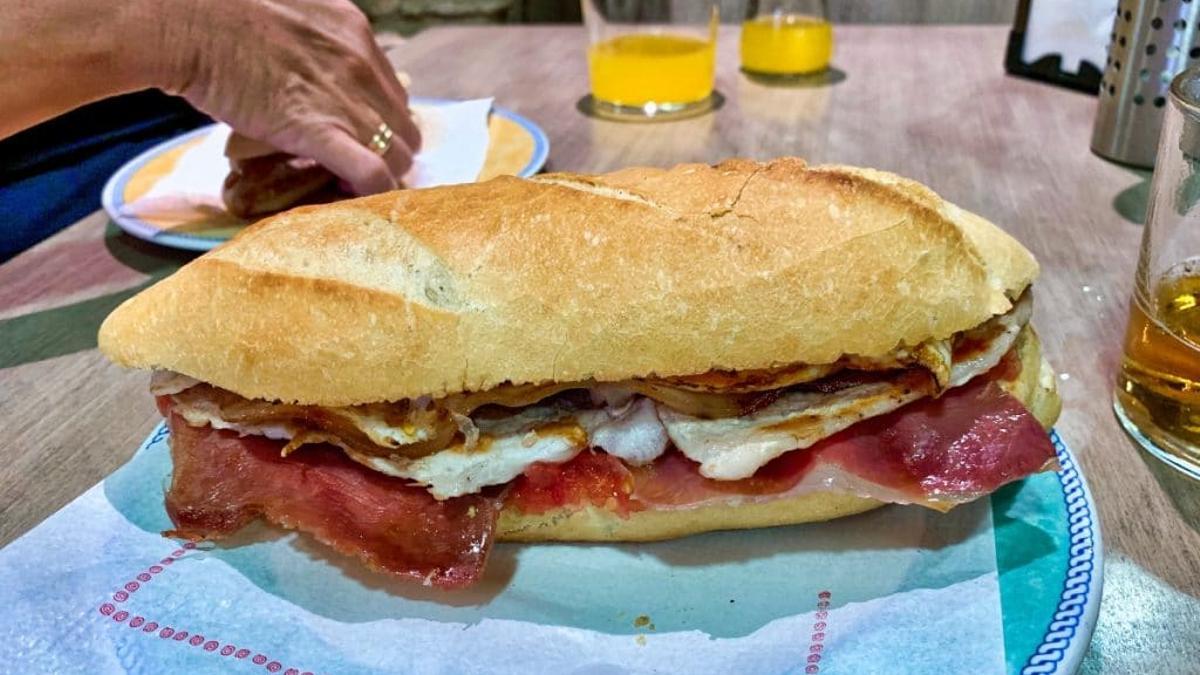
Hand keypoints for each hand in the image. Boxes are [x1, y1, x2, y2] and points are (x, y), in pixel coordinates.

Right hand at [151, 0, 420, 194]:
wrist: (189, 24)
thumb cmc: (222, 15)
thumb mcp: (291, 14)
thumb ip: (315, 41)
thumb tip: (308, 68)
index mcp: (355, 32)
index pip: (392, 90)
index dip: (381, 119)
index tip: (361, 135)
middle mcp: (362, 65)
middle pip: (404, 126)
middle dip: (387, 151)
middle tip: (357, 164)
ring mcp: (347, 100)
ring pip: (399, 156)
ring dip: (381, 176)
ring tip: (351, 184)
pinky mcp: (322, 131)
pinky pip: (373, 175)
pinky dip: (372, 193)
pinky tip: (353, 198)